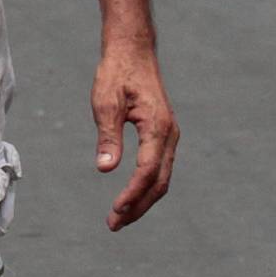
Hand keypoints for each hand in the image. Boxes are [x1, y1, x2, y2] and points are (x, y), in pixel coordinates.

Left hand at [92, 42, 179, 231]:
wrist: (133, 51)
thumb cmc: (117, 73)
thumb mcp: (105, 102)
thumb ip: (108, 136)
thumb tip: (106, 169)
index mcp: (158, 127)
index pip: (147, 171)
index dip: (132, 194)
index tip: (115, 211)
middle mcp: (170, 134)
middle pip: (159, 182)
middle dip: (138, 206)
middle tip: (113, 225)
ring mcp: (169, 135)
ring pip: (161, 178)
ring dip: (142, 200)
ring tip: (119, 218)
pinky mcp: (163, 135)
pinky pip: (159, 168)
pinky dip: (146, 186)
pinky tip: (130, 196)